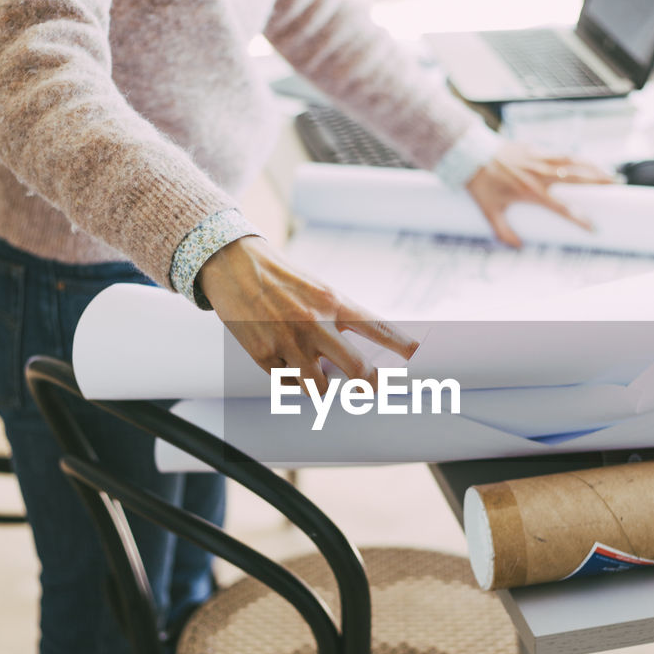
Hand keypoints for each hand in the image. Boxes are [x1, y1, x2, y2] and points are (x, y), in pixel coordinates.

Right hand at [198, 236, 417, 392]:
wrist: (234, 264)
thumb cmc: (282, 278)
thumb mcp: (319, 289)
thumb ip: (342, 320)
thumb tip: (364, 355)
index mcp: (334, 303)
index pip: (379, 329)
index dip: (403, 347)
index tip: (419, 359)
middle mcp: (315, 324)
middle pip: (357, 371)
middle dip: (369, 385)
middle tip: (371, 388)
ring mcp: (289, 342)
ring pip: (320, 388)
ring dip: (323, 386)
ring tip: (318, 375)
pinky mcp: (264, 356)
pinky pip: (288, 384)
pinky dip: (292, 379)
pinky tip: (286, 363)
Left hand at [466, 142, 612, 247]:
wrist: (470, 155)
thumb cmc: (480, 185)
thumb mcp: (489, 212)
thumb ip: (504, 232)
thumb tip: (518, 247)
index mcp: (532, 192)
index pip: (563, 208)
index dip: (580, 218)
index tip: (594, 227)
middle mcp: (540, 174)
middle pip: (577, 177)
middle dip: (599, 182)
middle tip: (617, 185)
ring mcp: (539, 158)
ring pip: (573, 160)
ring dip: (592, 166)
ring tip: (608, 172)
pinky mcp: (534, 148)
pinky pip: (559, 152)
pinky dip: (573, 157)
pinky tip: (582, 161)